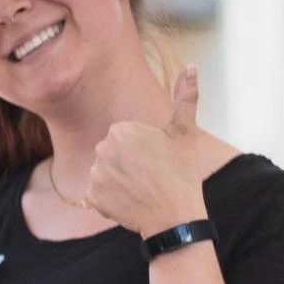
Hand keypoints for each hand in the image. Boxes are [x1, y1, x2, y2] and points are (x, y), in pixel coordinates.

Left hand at [87, 66, 206, 236]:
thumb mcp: (185, 133)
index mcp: (120, 131)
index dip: (140, 148)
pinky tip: (129, 201)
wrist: (174, 218)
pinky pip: (98, 193)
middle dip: (126, 163)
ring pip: (104, 172)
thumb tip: (192, 66)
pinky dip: (110, 198)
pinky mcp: (92, 198)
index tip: (155, 160)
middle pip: (111, 154)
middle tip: (150, 176)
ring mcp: (95, 176)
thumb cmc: (181, 174)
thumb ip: (185, 97)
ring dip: (118, 180)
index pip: (123, 136)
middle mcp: (102, 150)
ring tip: (140, 189)